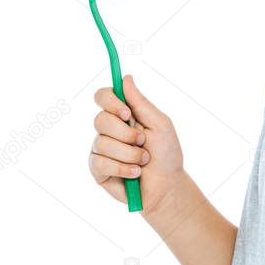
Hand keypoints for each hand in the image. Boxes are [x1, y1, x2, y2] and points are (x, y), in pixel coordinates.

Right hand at [88, 74, 184, 214]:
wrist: (167, 187)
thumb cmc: (167, 155)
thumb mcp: (160, 124)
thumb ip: (141, 102)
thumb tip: (125, 77)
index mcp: (123, 115)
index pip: (103, 96)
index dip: (110, 101)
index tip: (127, 113)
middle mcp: (109, 129)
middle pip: (100, 119)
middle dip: (126, 134)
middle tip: (143, 142)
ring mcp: (101, 149)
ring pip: (102, 143)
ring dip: (129, 154)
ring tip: (143, 162)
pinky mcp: (97, 169)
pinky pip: (100, 162)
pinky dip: (122, 168)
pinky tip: (134, 174)